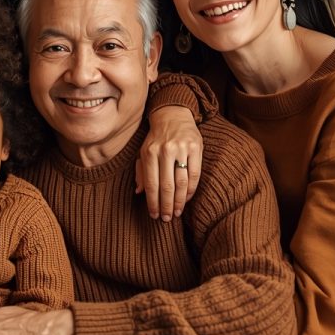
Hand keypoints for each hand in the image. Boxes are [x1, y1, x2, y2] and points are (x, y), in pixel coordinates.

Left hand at [137, 105, 201, 220]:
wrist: (173, 115)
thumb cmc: (156, 139)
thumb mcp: (144, 151)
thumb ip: (141, 172)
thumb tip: (139, 192)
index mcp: (149, 152)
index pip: (151, 183)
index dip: (153, 202)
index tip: (154, 215)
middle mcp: (165, 150)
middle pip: (167, 186)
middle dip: (167, 205)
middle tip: (167, 219)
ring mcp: (181, 149)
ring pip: (182, 182)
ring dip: (180, 201)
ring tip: (177, 212)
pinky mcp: (196, 148)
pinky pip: (194, 174)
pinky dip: (191, 190)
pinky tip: (187, 198)